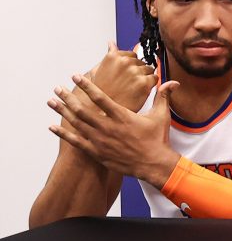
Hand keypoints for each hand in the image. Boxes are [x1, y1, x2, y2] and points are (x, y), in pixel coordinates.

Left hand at [49, 75, 180, 187]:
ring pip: (77, 123)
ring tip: (51, 102)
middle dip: (68, 97)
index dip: (86, 85)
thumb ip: (163, 97)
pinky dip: (63, 134)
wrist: (155, 164)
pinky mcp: (98, 152)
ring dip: (62, 111)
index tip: (76, 76)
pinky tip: (52, 127)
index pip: (100, 97)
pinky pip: (76, 142)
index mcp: (122, 116)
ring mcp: (101, 141)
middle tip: (58, 88)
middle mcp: (108, 127)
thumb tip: (171, 82)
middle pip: (83, 109)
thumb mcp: (162, 116)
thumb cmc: (158, 140)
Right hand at [87, 41, 156, 110]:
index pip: (132, 55)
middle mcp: (125, 62)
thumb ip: (108, 56)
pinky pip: (154, 78)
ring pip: (149, 70)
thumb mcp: (97, 69)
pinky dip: (150, 84)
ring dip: (145, 77)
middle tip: (129, 83)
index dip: (131, 66)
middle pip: (141, 62)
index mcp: (114, 56)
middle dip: (138, 71)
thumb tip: (111, 43)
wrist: (101, 111)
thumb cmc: (99, 92)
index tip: (127, 74)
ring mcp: (135, 72)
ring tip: (134, 87)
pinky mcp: (144, 83)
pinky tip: (140, 91)